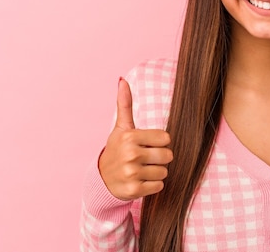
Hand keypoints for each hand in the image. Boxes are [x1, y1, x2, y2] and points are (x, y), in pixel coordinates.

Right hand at [98, 78, 172, 200]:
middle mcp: (130, 154)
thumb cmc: (117, 149)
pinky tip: (140, 180)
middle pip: (167, 156)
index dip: (159, 142)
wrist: (102, 179)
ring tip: (141, 169)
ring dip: (156, 172)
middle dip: (159, 158)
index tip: (146, 144)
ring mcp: (131, 173)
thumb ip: (125, 104)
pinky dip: (152, 185)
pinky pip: (159, 186)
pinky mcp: (134, 190)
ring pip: (164, 172)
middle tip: (145, 158)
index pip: (166, 139)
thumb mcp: (120, 127)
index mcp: (129, 136)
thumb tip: (122, 80)